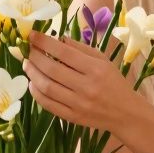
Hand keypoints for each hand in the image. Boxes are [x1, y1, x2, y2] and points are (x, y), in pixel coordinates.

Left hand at [22, 32, 147, 135]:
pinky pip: (48, 104)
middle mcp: (87, 86)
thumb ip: (80, 48)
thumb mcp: (103, 60)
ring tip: (27, 65)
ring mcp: (79, 104)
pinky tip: (32, 83)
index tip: (32, 35)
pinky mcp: (73, 117)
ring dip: (32, 74)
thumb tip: (56, 38)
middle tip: (27, 50)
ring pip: (47, 87)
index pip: (63, 52)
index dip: (44, 42)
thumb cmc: (114, 82)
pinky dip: (36, 93)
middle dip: (35, 57)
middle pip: (52, 69)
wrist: (126, 113)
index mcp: (95, 68)